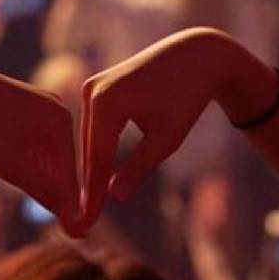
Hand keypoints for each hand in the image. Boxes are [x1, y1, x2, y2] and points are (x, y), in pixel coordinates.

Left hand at [0, 63, 81, 234]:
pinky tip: (12, 165)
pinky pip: (36, 142)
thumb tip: (78, 227)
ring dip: (38, 175)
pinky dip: (28, 159)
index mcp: (63, 120)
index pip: (71, 175)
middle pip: (61, 164)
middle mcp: (59, 108)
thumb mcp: (16, 168)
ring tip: (33, 194)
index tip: (75, 235)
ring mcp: (44, 104)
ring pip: (48, 155)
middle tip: (61, 224)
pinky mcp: (28, 105)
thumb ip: (48, 196)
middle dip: (53, 189)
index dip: (68, 207)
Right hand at [76, 29, 274, 229]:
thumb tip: (115, 196)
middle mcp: (91, 90)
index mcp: (106, 102)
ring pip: (89, 139)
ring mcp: (91, 85)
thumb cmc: (186, 99)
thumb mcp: (166, 139)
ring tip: (86, 206)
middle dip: (88, 184)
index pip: (96, 158)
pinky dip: (97, 150)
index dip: (92, 194)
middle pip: (88, 149)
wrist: (196, 57)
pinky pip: (94, 126)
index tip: (87, 222)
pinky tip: (94, 177)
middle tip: (82, 223)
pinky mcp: (96, 86)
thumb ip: (139, 167)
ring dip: (90, 169)